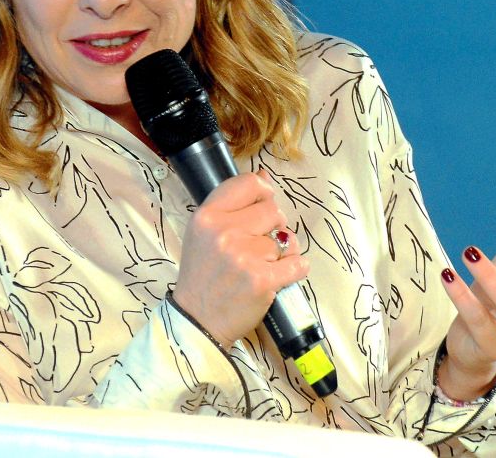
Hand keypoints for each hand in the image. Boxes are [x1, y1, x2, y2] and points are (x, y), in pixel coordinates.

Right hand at [171, 170, 309, 346]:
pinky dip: (295, 269)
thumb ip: (233, 203)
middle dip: (273, 225)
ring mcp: (243, 257)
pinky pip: (297, 263)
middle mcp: (223, 233)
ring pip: (284, 239)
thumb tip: (264, 176)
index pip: (248, 184)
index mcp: (207, 216)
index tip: (262, 206)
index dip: (262, 193)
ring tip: (262, 264)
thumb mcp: (204, 232)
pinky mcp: (262, 280)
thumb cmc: (203, 274)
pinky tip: (281, 274)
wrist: (198, 320)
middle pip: (272, 210)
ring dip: (281, 252)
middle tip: (259, 244)